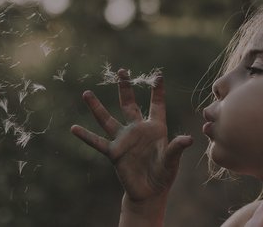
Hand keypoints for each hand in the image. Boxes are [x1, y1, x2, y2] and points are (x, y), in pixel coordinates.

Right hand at [71, 69, 192, 202]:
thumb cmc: (164, 174)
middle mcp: (138, 130)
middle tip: (122, 70)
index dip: (158, 91)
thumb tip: (189, 139)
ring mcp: (124, 140)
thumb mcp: (172, 161)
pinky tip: (73, 128)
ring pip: (107, 119)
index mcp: (155, 128)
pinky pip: (98, 142)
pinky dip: (85, 136)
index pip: (157, 105)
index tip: (158, 75)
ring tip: (86, 93)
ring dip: (96, 107)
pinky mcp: (114, 153)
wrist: (150, 192)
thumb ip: (176, 148)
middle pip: (129, 104)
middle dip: (125, 87)